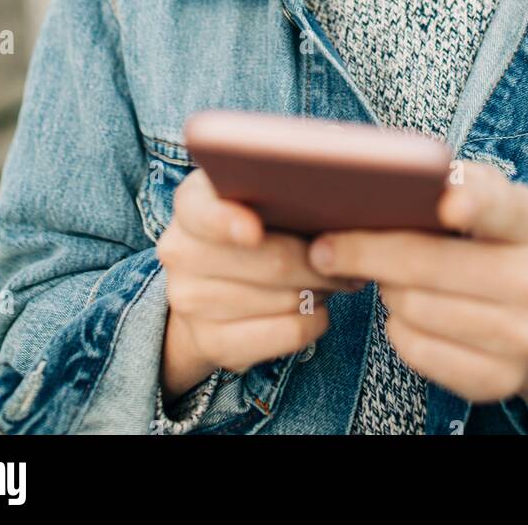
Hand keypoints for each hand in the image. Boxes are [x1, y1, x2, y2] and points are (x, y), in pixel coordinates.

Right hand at [155, 166, 362, 401]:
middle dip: (322, 259)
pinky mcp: (213, 343)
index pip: (205, 210)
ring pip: (287, 298)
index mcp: (191, 203)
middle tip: (347, 254)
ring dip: (322, 288)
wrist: (203, 289)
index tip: (254, 231)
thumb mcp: (254, 192)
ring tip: (333, 277)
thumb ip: (278, 185)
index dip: (228, 222)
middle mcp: (180, 251)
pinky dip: (315, 319)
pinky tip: (318, 307)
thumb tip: (332, 196)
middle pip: (270, 260)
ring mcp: (190, 301)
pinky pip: (288, 333)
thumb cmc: (251, 223)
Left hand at [306, 159, 527, 422]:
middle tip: (328, 247)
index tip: (447, 204)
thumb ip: (455, 184)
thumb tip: (390, 181)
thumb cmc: (495, 246)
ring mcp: (522, 337)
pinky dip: (397, 328)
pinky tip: (406, 313)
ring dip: (386, 290)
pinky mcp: (498, 380)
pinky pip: (416, 349)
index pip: (500, 207)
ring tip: (388, 279)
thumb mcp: (492, 206)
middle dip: (365, 252)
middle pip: (428, 262)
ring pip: (413, 307)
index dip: (473, 202)